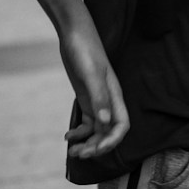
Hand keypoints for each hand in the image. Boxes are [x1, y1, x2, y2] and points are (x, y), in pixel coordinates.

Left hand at [57, 18, 128, 158]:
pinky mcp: (86, 98)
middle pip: (108, 132)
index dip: (112, 141)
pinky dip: (79, 133)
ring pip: (97, 131)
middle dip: (96, 147)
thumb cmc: (85, 50)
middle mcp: (108, 101)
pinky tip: (67, 136)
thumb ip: (98, 97)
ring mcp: (97, 100)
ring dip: (87, 143)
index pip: (121, 126)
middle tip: (79, 155)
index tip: (97, 149)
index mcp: (115, 96)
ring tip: (72, 151)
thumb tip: (105, 122)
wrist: (74, 33)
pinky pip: (87, 123)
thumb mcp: (90, 73)